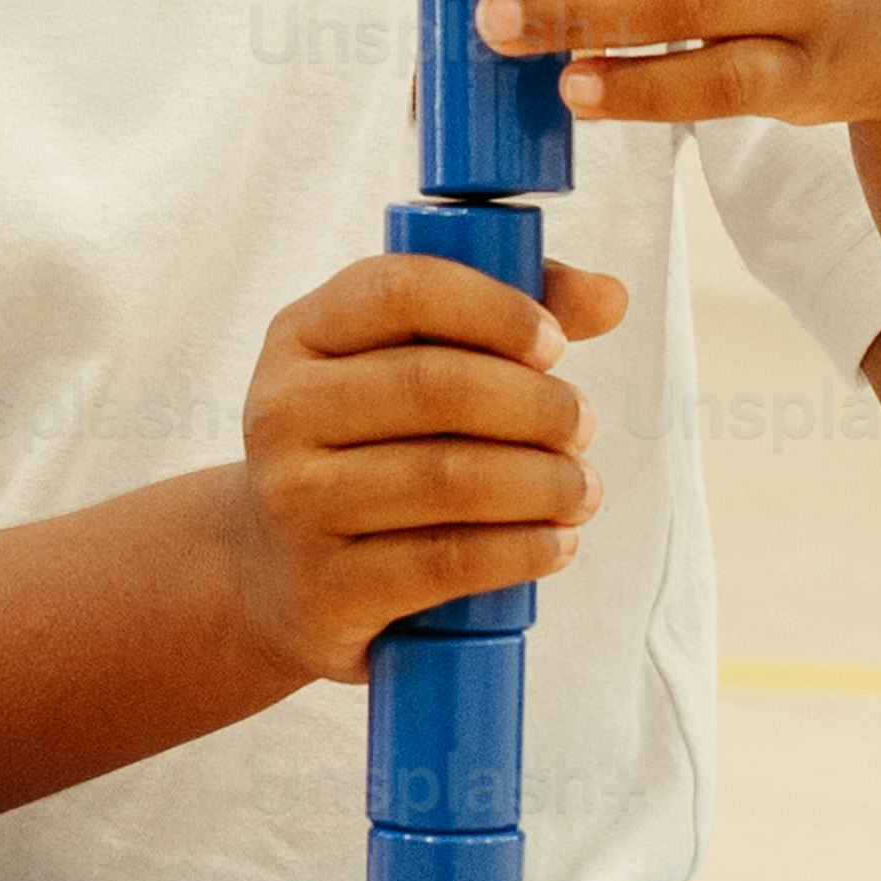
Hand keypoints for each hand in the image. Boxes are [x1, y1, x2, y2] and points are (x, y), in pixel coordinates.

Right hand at [226, 246, 629, 684]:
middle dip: (535, 405)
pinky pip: (444, 561)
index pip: (400, 291)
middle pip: (434, 386)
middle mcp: (282, 412)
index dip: (493, 309)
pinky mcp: (324, 589)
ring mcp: (294, 503)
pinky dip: (520, 549)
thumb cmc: (362, 450)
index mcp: (301, 335)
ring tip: (582, 489)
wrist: (272, 572)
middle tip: (582, 426)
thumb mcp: (399, 367)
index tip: (555, 345)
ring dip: (542, 482)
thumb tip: (608, 296)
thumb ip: (500, 317)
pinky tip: (556, 543)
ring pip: (446, 478)